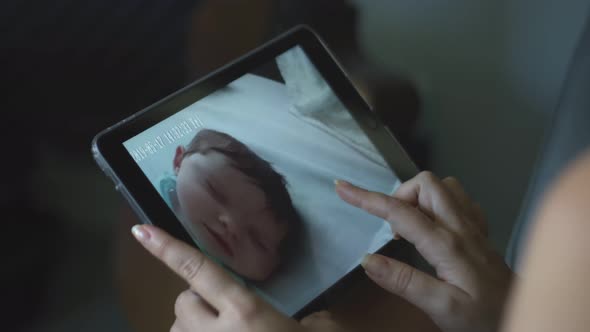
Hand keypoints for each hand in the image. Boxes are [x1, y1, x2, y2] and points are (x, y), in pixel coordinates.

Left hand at [131, 224, 348, 331]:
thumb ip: (307, 317)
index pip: (200, 271)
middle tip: (224, 315)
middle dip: (198, 303)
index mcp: (247, 312)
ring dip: (192, 329)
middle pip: (183, 302)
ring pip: (177, 331)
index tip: (141, 231)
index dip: (167, 249)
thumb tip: (302, 317)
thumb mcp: (320, 331)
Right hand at [335, 171, 513, 331]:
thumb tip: (368, 259)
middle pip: (426, 184)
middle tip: (390, 226)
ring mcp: (474, 226)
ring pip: (444, 187)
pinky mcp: (481, 231)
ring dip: (420, 197)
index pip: (400, 212)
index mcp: (446, 244)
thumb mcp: (441, 308)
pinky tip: (434, 223)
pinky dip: (440, 203)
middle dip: (399, 194)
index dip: (367, 198)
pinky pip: (460, 200)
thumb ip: (404, 282)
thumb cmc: (483, 317)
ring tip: (410, 226)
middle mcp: (461, 226)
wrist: (522, 316)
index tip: (343, 187)